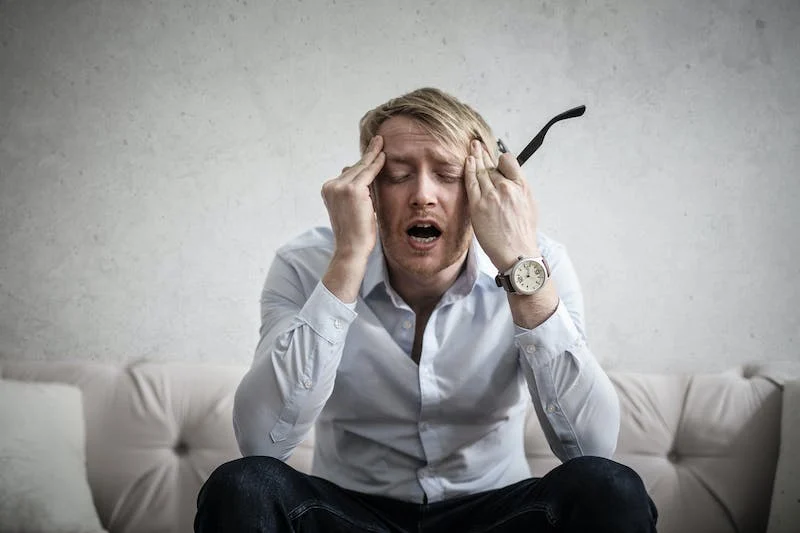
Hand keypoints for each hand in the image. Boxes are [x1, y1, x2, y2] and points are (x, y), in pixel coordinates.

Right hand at [321, 135, 384, 262]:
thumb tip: (358, 174)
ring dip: (372, 156)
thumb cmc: (355, 233)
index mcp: (328, 190)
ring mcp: (340, 187)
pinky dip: (376, 164)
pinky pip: (368, 173)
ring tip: (380, 142)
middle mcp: (331, 186)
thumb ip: (354, 192)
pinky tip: (383, 155)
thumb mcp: (351, 208)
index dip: (360, 164)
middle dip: (367, 156)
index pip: (348, 173)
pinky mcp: (353, 190)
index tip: (369, 153)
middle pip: (354, 168)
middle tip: (377, 141)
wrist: (352, 248)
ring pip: (361, 169)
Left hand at [464, 139, 539, 270]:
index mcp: (521, 187)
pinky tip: (467, 161)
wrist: (517, 252)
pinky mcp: (478, 205)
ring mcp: (491, 195)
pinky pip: (471, 182)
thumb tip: (511, 180)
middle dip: (484, 154)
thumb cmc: (523, 233)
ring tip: (471, 148)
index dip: (500, 159)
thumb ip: (519, 189)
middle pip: (492, 165)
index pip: (508, 162)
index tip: (495, 157)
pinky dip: (468, 169)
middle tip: (477, 144)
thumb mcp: (529, 205)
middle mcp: (506, 187)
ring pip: (481, 171)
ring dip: (475, 157)